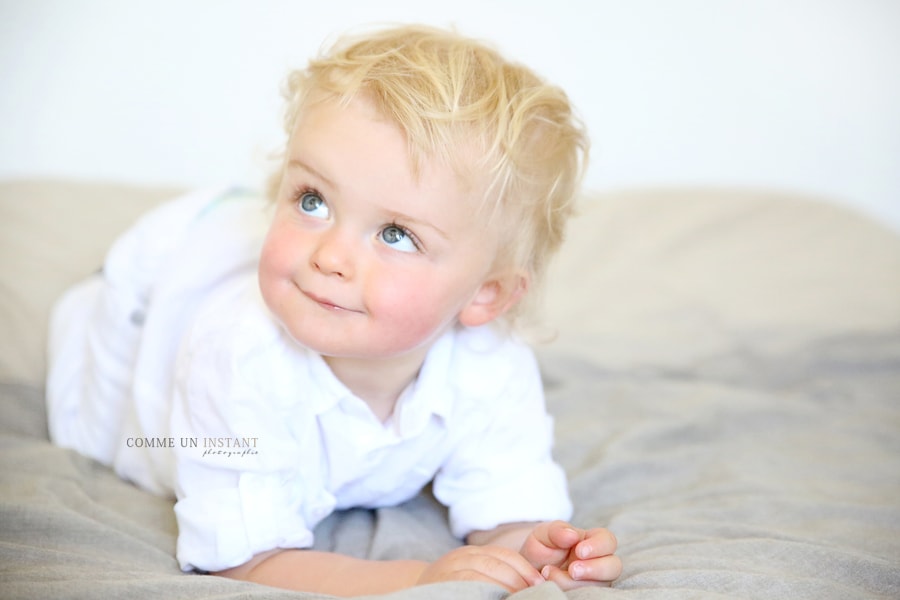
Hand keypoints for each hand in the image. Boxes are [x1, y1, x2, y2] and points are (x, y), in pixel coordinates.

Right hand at [417, 544, 544, 591]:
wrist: (413, 591)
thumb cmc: (451, 587)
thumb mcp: (473, 572)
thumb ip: (495, 574)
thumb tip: (534, 584)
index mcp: (471, 553)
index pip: (503, 555)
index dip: (524, 569)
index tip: (540, 584)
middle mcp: (459, 558)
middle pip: (495, 564)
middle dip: (517, 581)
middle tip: (534, 595)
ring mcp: (448, 572)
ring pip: (481, 577)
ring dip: (503, 590)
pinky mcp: (442, 587)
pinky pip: (468, 588)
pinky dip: (484, 594)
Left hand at [520, 521, 621, 588]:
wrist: (529, 570)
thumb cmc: (542, 548)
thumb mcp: (544, 534)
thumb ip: (557, 530)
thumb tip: (573, 536)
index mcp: (592, 541)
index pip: (608, 541)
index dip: (598, 546)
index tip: (579, 551)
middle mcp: (598, 562)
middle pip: (613, 566)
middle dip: (594, 569)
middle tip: (572, 570)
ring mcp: (593, 581)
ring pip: (600, 585)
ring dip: (576, 583)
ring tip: (550, 574)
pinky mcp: (584, 594)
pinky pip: (587, 596)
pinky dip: (570, 592)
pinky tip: (552, 585)